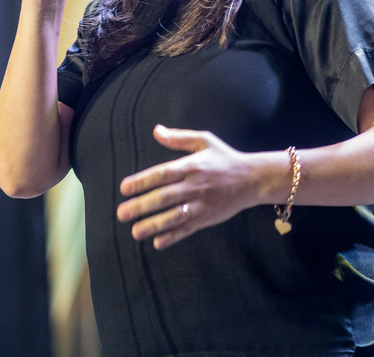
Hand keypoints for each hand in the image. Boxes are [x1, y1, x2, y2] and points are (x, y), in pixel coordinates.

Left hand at [116, 125, 266, 249]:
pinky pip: (188, 229)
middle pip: (164, 197)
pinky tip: (157, 243)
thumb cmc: (225, 158)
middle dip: (141, 206)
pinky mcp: (207, 218)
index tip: (124, 188)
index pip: (162, 174)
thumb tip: (156, 130)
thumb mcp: (204, 141)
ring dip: (153, 225)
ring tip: (135, 232)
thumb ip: (179, 138)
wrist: (252, 179)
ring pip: (174, 216)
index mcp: (192, 166)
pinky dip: (173, 236)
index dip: (142, 181)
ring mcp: (201, 204)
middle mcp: (195, 186)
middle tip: (121, 213)